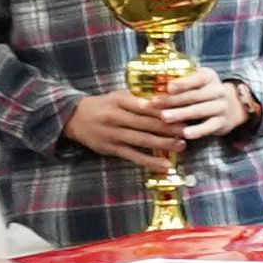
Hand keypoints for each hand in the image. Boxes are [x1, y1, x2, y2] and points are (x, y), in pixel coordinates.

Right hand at [63, 80, 242, 162]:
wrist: (74, 118)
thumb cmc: (103, 105)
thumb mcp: (118, 96)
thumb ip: (139, 98)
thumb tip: (167, 99)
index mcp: (119, 100)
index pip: (145, 105)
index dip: (164, 109)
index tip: (182, 110)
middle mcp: (116, 117)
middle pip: (146, 123)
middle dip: (169, 127)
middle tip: (188, 129)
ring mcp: (114, 135)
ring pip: (142, 140)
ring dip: (163, 144)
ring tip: (181, 146)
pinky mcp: (112, 149)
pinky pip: (134, 157)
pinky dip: (151, 162)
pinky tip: (166, 166)